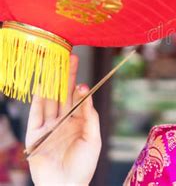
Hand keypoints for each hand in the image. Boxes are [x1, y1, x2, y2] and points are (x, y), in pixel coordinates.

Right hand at [26, 55, 101, 184]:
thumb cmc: (84, 165)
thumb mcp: (93, 138)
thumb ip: (90, 116)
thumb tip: (86, 93)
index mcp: (78, 121)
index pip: (77, 97)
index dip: (78, 82)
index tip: (79, 66)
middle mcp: (63, 121)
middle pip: (63, 94)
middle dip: (66, 76)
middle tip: (68, 56)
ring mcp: (49, 127)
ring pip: (49, 100)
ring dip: (51, 83)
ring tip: (53, 64)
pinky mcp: (36, 134)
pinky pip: (36, 114)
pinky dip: (37, 100)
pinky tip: (40, 86)